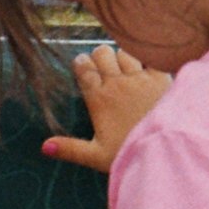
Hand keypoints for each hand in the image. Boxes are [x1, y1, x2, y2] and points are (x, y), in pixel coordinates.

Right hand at [41, 44, 171, 172]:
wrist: (165, 149)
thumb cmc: (128, 155)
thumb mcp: (96, 156)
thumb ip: (70, 149)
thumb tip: (44, 147)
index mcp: (98, 100)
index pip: (83, 69)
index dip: (81, 64)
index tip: (82, 66)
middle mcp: (117, 84)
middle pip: (101, 53)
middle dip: (99, 57)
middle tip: (103, 68)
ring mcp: (140, 78)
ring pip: (124, 52)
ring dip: (121, 57)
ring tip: (124, 69)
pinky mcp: (161, 77)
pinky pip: (148, 56)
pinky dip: (145, 59)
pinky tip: (146, 66)